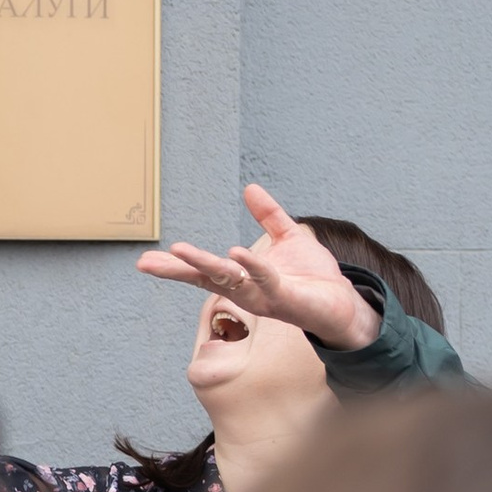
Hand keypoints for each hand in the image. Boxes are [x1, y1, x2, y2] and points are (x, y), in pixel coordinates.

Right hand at [136, 183, 372, 349]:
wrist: (345, 303)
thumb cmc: (314, 277)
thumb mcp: (290, 239)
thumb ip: (269, 216)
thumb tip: (250, 188)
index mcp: (243, 278)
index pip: (203, 272)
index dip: (176, 266)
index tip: (146, 262)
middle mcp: (246, 290)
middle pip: (206, 278)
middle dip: (177, 270)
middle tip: (148, 263)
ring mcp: (264, 297)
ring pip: (228, 280)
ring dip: (204, 266)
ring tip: (181, 251)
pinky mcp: (286, 299)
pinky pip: (264, 280)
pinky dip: (250, 266)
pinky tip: (235, 252)